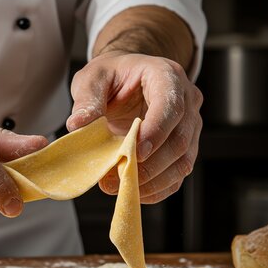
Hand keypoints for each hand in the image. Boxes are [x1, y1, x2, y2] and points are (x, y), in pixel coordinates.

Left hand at [67, 51, 202, 203]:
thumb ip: (87, 99)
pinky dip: (157, 189)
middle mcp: (186, 100)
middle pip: (180, 139)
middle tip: (117, 178)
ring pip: (183, 161)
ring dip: (153, 181)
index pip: (171, 106)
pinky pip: (177, 175)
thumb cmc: (112, 75)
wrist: (126, 79)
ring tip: (121, 187)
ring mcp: (189, 126)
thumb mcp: (93, 78)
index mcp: (166, 75)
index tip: (136, 153)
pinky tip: (134, 191)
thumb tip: (78, 125)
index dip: (155, 132)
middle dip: (150, 165)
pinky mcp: (184, 148)